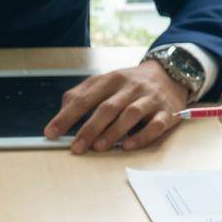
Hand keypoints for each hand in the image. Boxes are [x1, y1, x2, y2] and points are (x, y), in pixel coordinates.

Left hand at [44, 60, 186, 153]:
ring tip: (99, 148)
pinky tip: (128, 146)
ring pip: (131, 114)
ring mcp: (150, 99)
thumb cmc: (130, 85)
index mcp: (111, 79)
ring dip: (113, 132)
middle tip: (76, 147)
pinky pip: (155, 125)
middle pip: (107, 107)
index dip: (66, 116)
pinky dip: (142, 136)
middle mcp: (130, 87)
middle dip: (89, 128)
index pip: (85, 98)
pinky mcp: (166, 112)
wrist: (170, 74)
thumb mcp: (106, 83)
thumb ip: (83, 95)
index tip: (51, 133)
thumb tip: (62, 113)